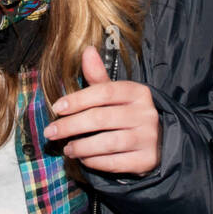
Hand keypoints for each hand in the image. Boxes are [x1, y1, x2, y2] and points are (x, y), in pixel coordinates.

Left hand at [47, 45, 160, 175]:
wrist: (161, 140)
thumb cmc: (131, 113)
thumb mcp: (118, 93)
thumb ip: (99, 76)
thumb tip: (87, 51)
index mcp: (139, 92)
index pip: (105, 92)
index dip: (78, 99)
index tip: (57, 108)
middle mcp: (146, 114)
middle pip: (101, 118)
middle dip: (71, 125)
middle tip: (51, 132)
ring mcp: (148, 138)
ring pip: (107, 142)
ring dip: (81, 147)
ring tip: (67, 148)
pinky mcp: (146, 160)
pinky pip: (115, 163)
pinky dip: (95, 161)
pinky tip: (83, 158)